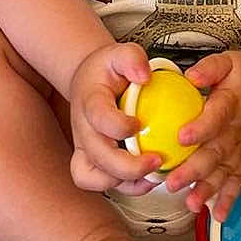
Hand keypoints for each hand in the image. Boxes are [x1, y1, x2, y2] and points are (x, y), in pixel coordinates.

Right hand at [68, 42, 161, 194]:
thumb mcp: (120, 52)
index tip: (139, 122)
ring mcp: (84, 148)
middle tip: (157, 160)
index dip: (119, 126)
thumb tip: (144, 75)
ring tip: (153, 176)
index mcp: (90, 101)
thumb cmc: (107, 69)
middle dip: (128, 166)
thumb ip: (132, 58)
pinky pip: (100, 184)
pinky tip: (148, 181)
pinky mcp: (91, 162)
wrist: (88, 82)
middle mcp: (83, 129)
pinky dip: (124, 188)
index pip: (99, 118)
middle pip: (98, 156)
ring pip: (94, 178)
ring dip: (125, 182)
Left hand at [164, 51, 240, 221]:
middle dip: (194, 170)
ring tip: (192, 204)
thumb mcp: (227, 60)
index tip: (182, 137)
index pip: (216, 116)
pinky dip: (230, 199)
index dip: (201, 127)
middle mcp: (238, 129)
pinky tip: (219, 216)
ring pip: (226, 171)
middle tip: (172, 183)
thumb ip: (209, 68)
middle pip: (216, 151)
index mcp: (231, 102)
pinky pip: (239, 181)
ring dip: (209, 189)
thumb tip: (190, 77)